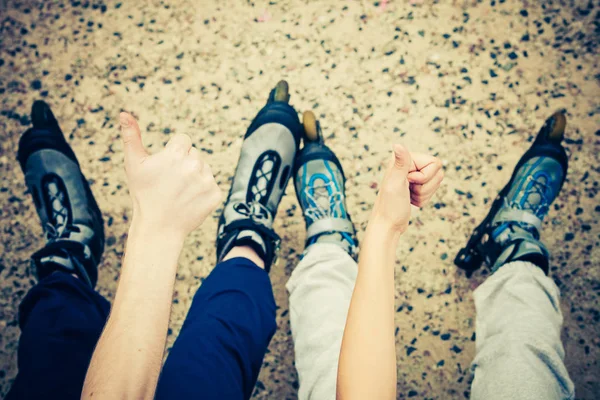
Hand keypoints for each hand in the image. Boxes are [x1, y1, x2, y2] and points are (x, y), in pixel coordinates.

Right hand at [120, 112, 221, 239]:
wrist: (158, 227)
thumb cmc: (143, 194)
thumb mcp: (134, 164)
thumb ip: (131, 136)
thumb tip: (123, 113)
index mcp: (176, 154)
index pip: (183, 140)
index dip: (173, 152)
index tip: (166, 167)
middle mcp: (194, 165)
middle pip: (194, 154)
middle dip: (184, 164)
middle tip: (171, 182)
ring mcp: (206, 180)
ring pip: (204, 168)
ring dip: (195, 176)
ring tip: (180, 191)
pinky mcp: (215, 194)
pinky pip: (211, 185)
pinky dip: (203, 192)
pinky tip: (189, 200)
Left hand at [371, 145, 442, 233]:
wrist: (387, 224)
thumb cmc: (390, 205)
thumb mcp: (395, 183)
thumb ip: (400, 163)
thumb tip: (397, 144)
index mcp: (404, 158)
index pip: (435, 162)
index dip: (425, 176)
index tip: (409, 181)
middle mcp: (409, 164)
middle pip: (438, 173)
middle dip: (425, 187)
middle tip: (408, 190)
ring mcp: (414, 175)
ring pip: (436, 182)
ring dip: (424, 194)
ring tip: (408, 196)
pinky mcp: (417, 186)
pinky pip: (432, 191)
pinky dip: (423, 199)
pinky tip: (410, 200)